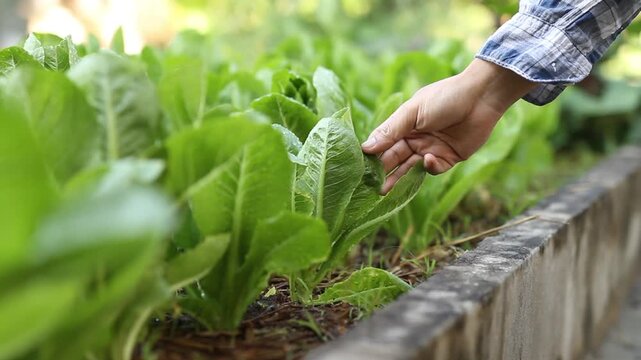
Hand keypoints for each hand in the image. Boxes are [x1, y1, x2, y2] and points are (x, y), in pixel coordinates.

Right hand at [362, 59, 535, 193]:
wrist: (481, 97)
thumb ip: (390, 131)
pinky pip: (433, 169)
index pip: (383, 144)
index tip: (359, 169)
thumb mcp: (412, 112)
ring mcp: (431, 149)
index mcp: (404, 126)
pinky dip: (429, 167)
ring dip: (398, 179)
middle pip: (394, 159)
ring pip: (410, 168)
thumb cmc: (445, 97)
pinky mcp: (448, 158)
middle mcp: (415, 139)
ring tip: (384, 190)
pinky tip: (427, 159)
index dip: (372, 156)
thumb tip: (365, 147)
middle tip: (369, 186)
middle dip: (382, 172)